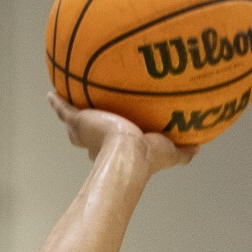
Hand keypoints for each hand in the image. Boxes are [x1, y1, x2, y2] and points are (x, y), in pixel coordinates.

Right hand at [48, 92, 193, 172]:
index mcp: (117, 148)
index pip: (113, 143)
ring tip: (67, 99)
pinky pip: (63, 108)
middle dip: (91, 128)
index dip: (114, 139)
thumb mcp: (170, 152)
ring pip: (76, 121)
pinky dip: (57, 102)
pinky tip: (51, 93)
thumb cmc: (147, 158)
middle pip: (90, 135)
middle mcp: (98, 142)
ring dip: (72, 113)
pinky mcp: (78, 121)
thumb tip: (200, 146)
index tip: (117, 132)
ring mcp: (86, 131)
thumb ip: (184, 151)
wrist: (127, 154)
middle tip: (93, 118)